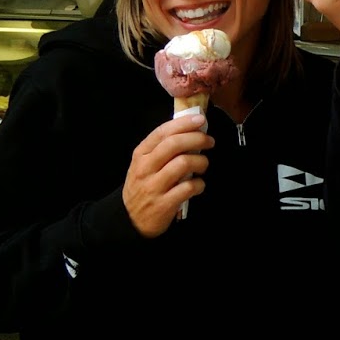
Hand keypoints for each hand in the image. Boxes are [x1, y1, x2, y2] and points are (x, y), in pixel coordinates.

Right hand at [121, 113, 214, 236]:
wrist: (130, 219)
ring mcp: (153, 187)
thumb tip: (190, 130)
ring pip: (183, 163)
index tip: (200, 119)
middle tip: (209, 141)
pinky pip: (188, 187)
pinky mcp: (164, 204)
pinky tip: (199, 184)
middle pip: (174, 144)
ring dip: (201, 161)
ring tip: (203, 165)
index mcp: (141, 154)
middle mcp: (145, 168)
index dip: (183, 123)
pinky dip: (199, 184)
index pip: (162, 132)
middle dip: (197, 139)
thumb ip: (162, 148)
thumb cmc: (143, 186)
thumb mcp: (144, 164)